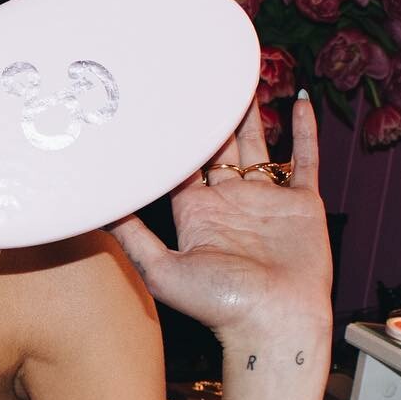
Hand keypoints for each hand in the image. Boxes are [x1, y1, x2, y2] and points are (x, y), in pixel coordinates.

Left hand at [108, 94, 331, 341]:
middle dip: (210, 114)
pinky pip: (304, 160)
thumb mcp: (161, 269)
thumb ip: (132, 235)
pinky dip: (304, 132)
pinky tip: (301, 102)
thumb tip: (95, 206)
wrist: (276, 324)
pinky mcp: (301, 205)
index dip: (172, 133)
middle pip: (217, 147)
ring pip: (258, 146)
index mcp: (195, 212)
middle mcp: (229, 201)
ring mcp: (266, 201)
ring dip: (252, 113)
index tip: (160, 99)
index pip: (179, 162)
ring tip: (243, 77)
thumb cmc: (219, 307)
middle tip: (200, 75)